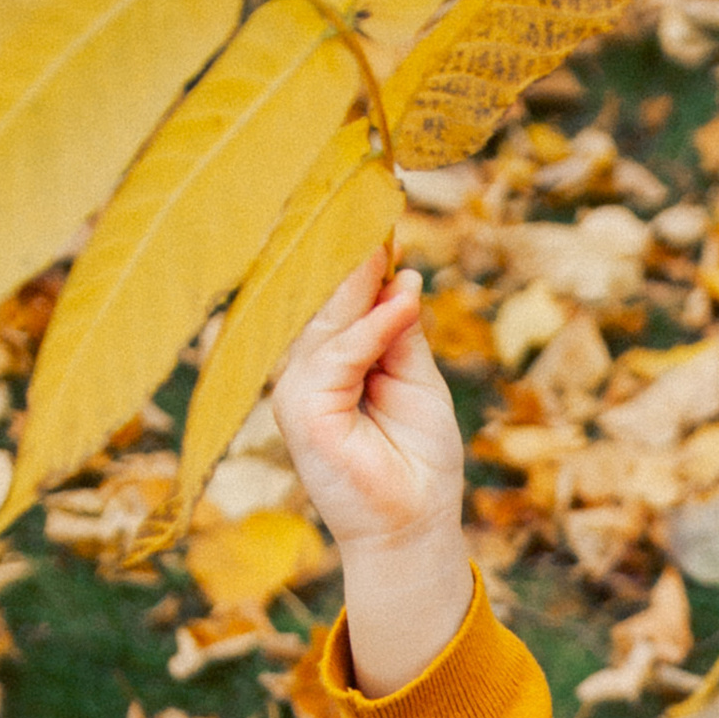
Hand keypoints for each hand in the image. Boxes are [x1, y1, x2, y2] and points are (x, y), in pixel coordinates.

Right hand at [270, 240, 470, 690]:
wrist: (417, 525)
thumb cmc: (419, 460)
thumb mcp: (417, 381)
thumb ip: (400, 332)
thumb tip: (399, 274)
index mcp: (332, 361)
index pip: (339, 298)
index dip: (356, 253)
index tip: (376, 201)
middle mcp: (307, 372)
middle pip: (326, 300)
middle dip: (350, 250)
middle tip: (376, 192)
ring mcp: (300, 392)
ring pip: (328, 323)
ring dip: (362, 282)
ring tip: (389, 237)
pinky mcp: (302, 414)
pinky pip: (336, 358)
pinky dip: (369, 331)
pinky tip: (400, 303)